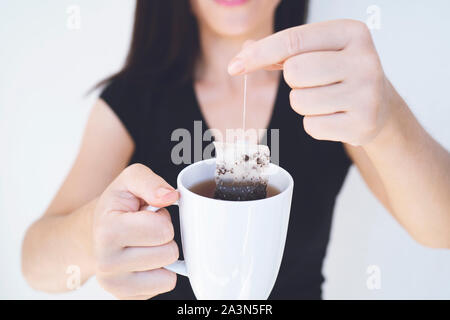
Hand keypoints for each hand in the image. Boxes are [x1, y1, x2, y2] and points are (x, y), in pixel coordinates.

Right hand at [93, 163, 178, 299]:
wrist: (92, 232)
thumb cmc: (116, 206)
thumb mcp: (129, 180)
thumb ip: (150, 182)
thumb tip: (170, 196)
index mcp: (108, 231)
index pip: (162, 230)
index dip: (161, 218)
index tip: (146, 214)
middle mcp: (106, 262)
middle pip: (168, 253)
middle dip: (163, 238)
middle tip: (145, 230)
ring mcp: (113, 284)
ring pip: (168, 275)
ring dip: (161, 256)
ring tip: (143, 244)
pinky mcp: (124, 296)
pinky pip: (162, 286)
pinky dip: (158, 273)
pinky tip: (142, 260)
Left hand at [228, 19, 392, 145]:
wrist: (380, 105)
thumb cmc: (340, 74)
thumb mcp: (318, 52)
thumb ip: (280, 51)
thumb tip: (243, 53)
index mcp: (351, 32)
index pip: (293, 40)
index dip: (259, 54)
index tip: (235, 66)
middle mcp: (364, 60)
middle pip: (295, 72)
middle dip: (294, 81)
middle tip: (314, 82)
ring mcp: (367, 93)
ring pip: (300, 101)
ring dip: (303, 104)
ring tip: (327, 100)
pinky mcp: (363, 123)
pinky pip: (312, 126)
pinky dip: (315, 124)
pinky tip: (334, 117)